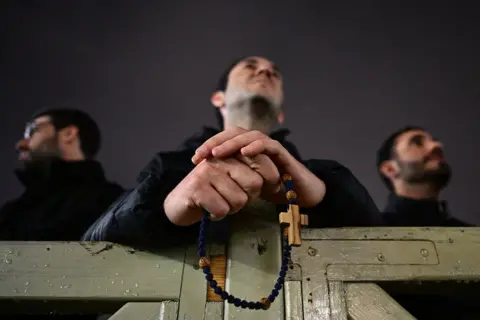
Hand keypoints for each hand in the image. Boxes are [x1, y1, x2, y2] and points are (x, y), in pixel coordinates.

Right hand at [163, 156, 275, 225]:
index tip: (259, 189)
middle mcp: (220, 158)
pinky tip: (208, 209)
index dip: (269, 181)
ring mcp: (207, 172)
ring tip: (218, 202)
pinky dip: (218, 215)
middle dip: (248, 198)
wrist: (178, 204)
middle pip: (255, 184)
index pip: (264, 164)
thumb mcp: (234, 180)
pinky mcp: (197, 188)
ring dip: (231, 208)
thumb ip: (253, 175)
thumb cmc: (212, 193)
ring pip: (239, 200)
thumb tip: (280, 183)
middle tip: (231, 198)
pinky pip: (223, 209)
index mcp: (231, 153)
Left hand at [191, 127, 325, 207]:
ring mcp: (269, 146)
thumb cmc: (272, 189)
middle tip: (201, 154)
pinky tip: (244, 152)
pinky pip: (268, 144)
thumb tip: (206, 182)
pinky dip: (256, 146)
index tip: (195, 159)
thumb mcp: (244, 184)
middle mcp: (256, 144)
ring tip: (218, 153)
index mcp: (246, 149)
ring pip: (248, 136)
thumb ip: (230, 178)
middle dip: (215, 142)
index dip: (209, 146)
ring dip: (231, 143)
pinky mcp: (282, 152)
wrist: (300, 194)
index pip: (225, 139)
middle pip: (234, 133)